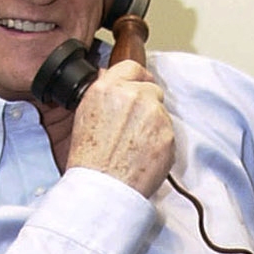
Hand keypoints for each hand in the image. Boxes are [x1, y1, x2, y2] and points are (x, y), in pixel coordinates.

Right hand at [66, 60, 174, 197]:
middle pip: (152, 89)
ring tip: (135, 145)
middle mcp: (133, 96)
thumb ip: (103, 92)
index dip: (137, 78)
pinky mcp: (168, 134)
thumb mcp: (84, 115)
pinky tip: (144, 154)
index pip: (132, 67)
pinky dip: (160, 142)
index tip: (139, 86)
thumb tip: (111, 77)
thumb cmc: (89, 159)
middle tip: (134, 126)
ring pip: (161, 112)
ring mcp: (154, 114)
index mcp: (108, 88)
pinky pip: (168, 133)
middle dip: (146, 105)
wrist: (103, 187)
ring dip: (154, 124)